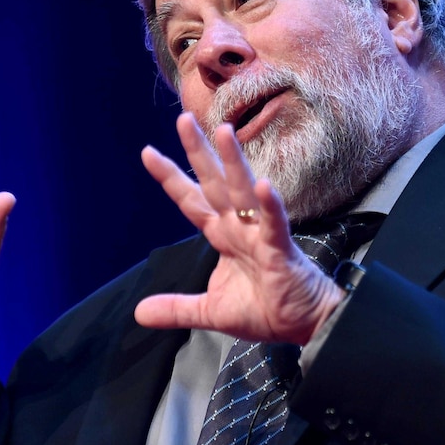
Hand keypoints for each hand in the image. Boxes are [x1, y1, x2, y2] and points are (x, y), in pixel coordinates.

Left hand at [135, 112, 342, 345]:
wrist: (305, 326)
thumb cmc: (265, 310)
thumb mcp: (210, 313)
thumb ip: (177, 309)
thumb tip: (139, 313)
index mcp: (222, 235)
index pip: (191, 200)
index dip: (171, 177)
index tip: (147, 152)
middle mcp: (239, 227)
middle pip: (214, 183)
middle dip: (198, 152)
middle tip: (183, 119)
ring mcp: (260, 234)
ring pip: (243, 192)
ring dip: (233, 162)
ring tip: (223, 132)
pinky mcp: (281, 248)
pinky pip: (274, 223)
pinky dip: (269, 204)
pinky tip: (262, 184)